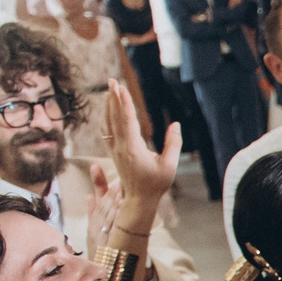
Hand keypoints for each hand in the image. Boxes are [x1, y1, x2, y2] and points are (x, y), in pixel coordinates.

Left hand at [101, 81, 181, 212]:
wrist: (139, 200)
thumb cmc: (156, 184)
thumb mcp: (169, 165)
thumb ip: (173, 144)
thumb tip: (175, 124)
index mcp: (133, 148)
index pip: (127, 121)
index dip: (124, 103)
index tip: (121, 88)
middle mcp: (121, 147)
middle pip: (115, 117)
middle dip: (113, 98)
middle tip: (111, 81)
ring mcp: (115, 149)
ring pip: (108, 122)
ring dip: (108, 105)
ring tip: (108, 90)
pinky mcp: (114, 152)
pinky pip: (107, 130)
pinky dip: (106, 117)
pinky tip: (107, 110)